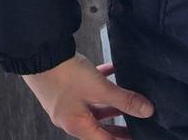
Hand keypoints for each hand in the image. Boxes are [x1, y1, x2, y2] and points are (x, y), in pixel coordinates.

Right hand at [23, 56, 152, 138]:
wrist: (39, 55)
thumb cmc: (65, 76)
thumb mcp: (99, 89)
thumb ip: (124, 100)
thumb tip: (147, 111)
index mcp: (77, 124)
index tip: (137, 136)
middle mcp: (69, 118)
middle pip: (99, 126)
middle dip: (118, 125)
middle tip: (137, 124)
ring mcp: (66, 103)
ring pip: (94, 107)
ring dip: (112, 104)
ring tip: (131, 100)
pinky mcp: (65, 88)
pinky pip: (87, 90)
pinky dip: (102, 84)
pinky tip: (114, 70)